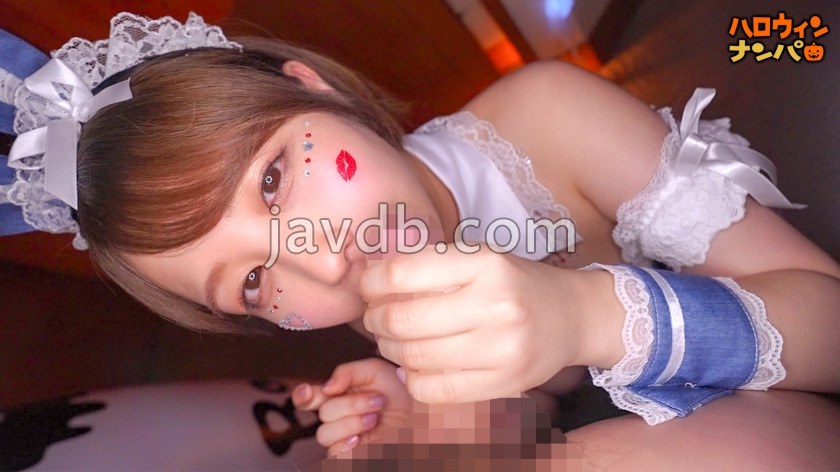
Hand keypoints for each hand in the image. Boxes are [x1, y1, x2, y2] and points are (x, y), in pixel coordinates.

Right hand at [292, 357, 410, 456]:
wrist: (420, 413)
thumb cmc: (398, 390)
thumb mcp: (375, 370)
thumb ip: (347, 372)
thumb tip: (327, 386)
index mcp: (337, 393)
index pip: (308, 397)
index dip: (303, 395)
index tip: (310, 391)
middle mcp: (336, 415)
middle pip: (323, 412)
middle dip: (351, 404)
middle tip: (377, 400)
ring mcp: (341, 435)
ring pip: (325, 433)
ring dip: (351, 422)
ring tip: (375, 418)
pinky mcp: (348, 452)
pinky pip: (333, 452)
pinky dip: (346, 441)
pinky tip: (361, 436)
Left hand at [359, 244, 603, 403]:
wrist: (572, 316)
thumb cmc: (515, 284)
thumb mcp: (479, 258)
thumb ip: (430, 265)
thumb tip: (369, 277)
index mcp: (485, 264)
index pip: (404, 273)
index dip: (372, 282)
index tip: (367, 286)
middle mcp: (495, 305)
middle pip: (403, 320)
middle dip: (376, 320)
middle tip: (375, 317)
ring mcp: (502, 349)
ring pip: (414, 358)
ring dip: (390, 350)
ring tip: (393, 340)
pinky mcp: (505, 384)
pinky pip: (435, 390)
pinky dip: (413, 379)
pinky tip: (416, 365)